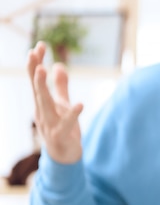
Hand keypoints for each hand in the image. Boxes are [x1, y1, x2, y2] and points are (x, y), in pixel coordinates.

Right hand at [27, 41, 83, 163]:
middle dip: (34, 70)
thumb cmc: (63, 129)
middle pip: (37, 89)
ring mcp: (49, 125)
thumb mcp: (62, 105)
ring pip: (44, 104)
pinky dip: (72, 114)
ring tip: (42, 69)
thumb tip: (59, 66)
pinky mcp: (61, 136)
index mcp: (42, 104)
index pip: (36, 81)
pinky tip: (80, 104)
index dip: (36, 63)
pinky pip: (66, 124)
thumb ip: (61, 87)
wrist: (65, 158)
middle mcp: (42, 112)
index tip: (39, 45)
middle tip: (33, 52)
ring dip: (42, 87)